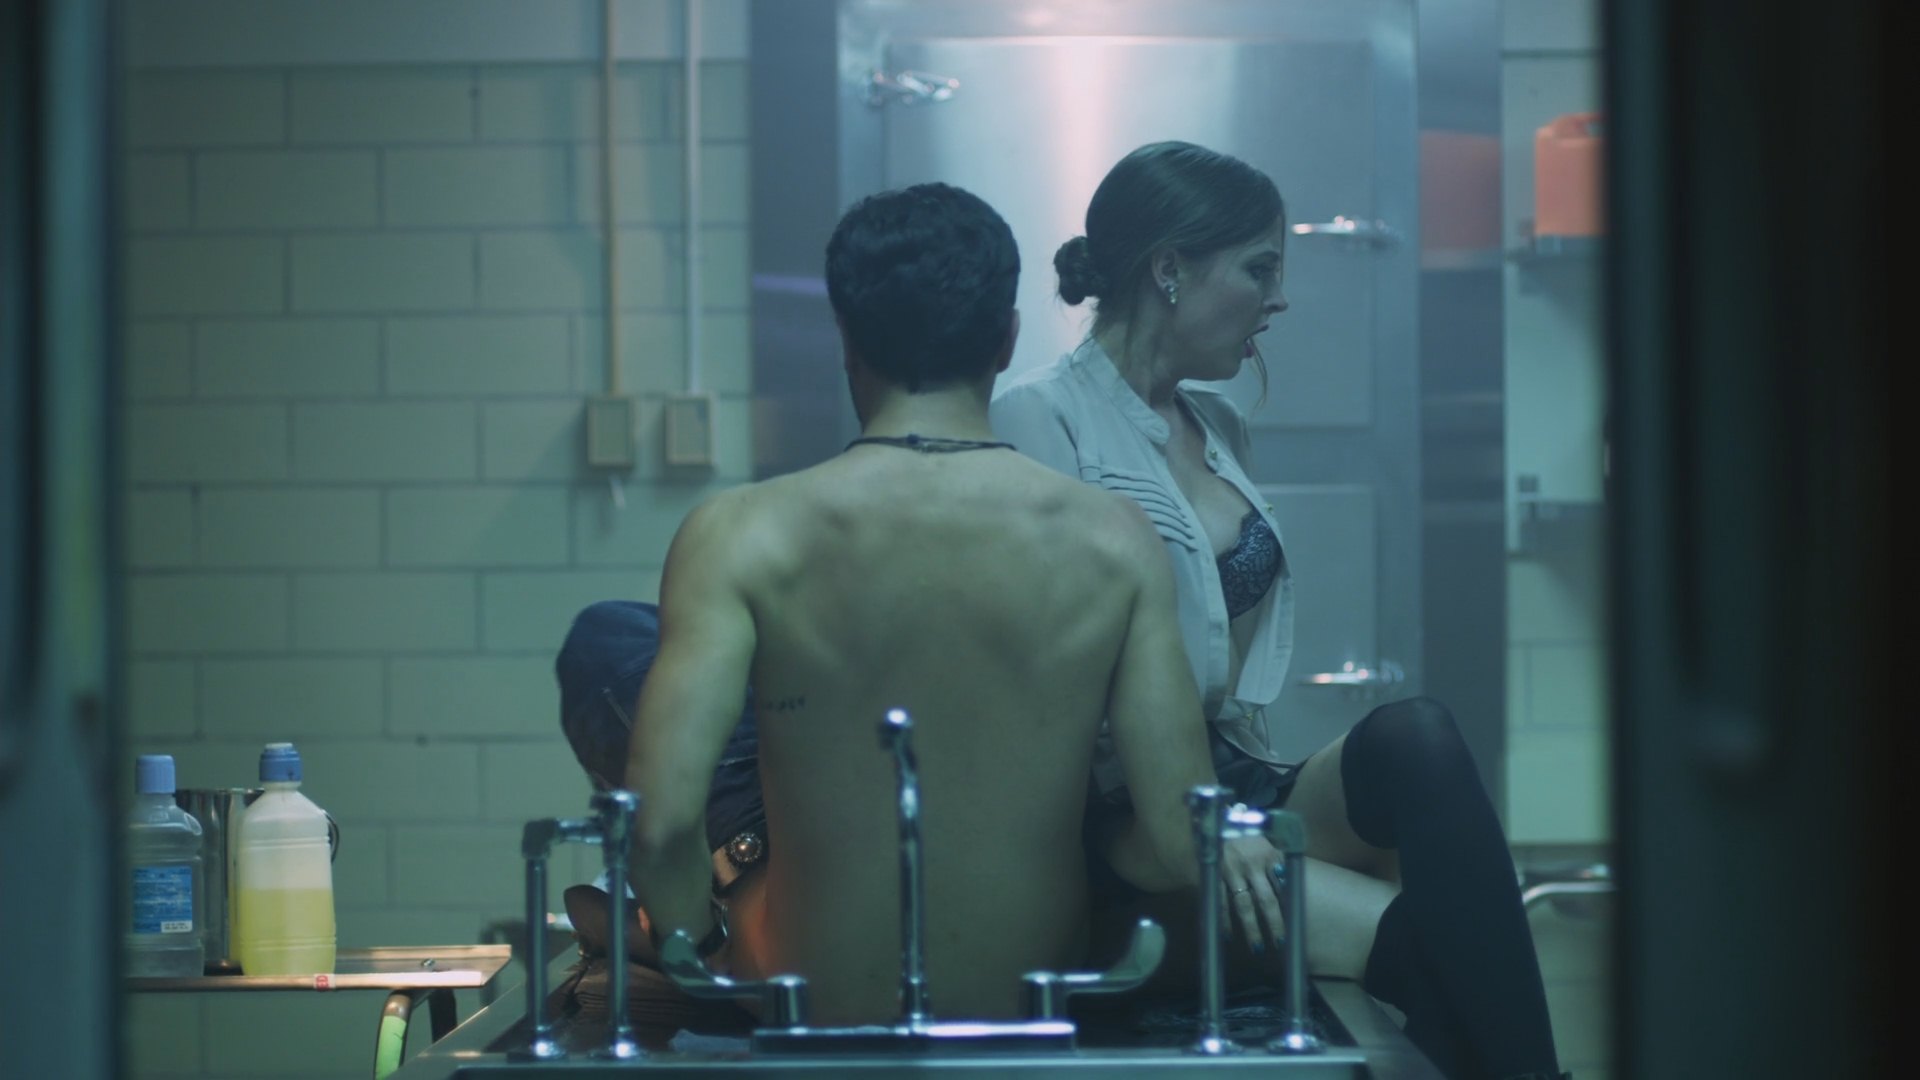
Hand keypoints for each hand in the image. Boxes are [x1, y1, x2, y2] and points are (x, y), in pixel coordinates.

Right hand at [1219, 835, 1285, 952]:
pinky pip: (1221, 902)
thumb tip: (1290, 884)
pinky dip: (1224, 919)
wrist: (1216, 819)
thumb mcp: (1266, 841)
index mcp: (1269, 854)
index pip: (1283, 885)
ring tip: (1258, 948)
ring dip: (1251, 928)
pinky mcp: (1214, 875)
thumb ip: (1277, 861)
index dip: (1290, 905)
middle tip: (1281, 943)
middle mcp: (1252, 864)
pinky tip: (1228, 935)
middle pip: (1266, 900)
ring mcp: (1232, 871)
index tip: (1296, 925)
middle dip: (1275, 923)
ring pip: (1244, 905)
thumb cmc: (1246, 834)